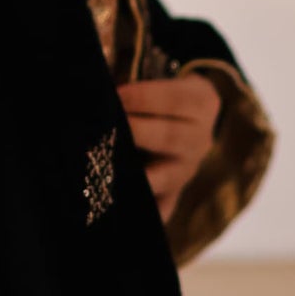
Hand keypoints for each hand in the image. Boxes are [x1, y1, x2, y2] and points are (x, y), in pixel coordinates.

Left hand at [116, 73, 221, 221]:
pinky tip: (120, 216)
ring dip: (136, 173)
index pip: (175, 98)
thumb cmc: (158, 95)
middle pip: (169, 137)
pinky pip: (163, 210)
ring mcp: (187, 170)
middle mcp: (200, 139)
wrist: (188, 121)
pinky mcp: (174, 195)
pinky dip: (147, 215)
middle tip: (105, 128)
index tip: (114, 94)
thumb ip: (133, 82)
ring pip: (165, 176)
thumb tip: (93, 78)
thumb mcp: (160, 78)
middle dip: (135, 131)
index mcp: (200, 102)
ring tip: (103, 169)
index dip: (142, 97)